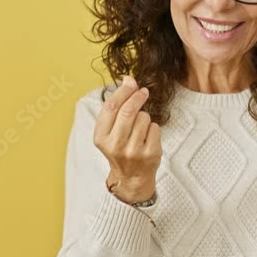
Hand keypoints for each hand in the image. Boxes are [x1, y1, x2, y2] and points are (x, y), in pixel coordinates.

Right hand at [94, 75, 161, 202]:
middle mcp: (115, 145)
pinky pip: (155, 127)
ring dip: (144, 117)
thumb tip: (128, 79)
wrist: (132, 177)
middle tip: (143, 92)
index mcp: (101, 137)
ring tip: (140, 129)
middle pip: (128, 111)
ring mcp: (133, 151)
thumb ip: (116, 107)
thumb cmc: (120, 148)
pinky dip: (153, 128)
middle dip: (137, 96)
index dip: (122, 91)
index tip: (131, 82)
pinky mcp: (150, 154)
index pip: (111, 107)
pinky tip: (147, 137)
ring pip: (144, 118)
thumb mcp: (109, 132)